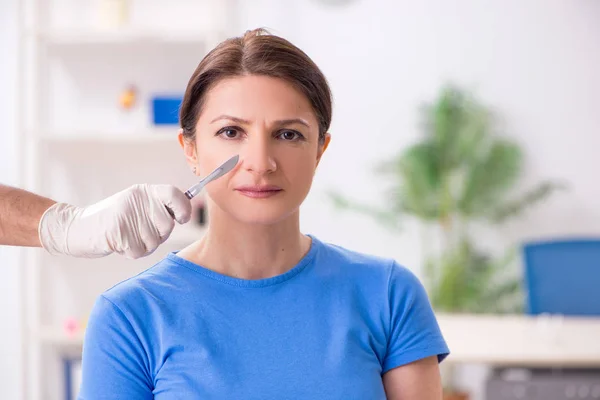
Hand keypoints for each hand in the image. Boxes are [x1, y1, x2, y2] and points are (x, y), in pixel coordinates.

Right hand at [38, 184, 191, 258]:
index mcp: (144, 191)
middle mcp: (137, 200)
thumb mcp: (136, 206)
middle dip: (158, 236)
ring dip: (143, 245)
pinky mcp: (117, 232)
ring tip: (127, 236)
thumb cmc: (113, 220)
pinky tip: (118, 243)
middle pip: (167, 225)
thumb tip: (186, 213)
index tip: (181, 219)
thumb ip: (159, 208)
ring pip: (154, 242)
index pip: (174, 194)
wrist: (76, 228)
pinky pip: (139, 251)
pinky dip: (130, 252)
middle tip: (140, 232)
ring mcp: (127, 215)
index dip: (183, 208)